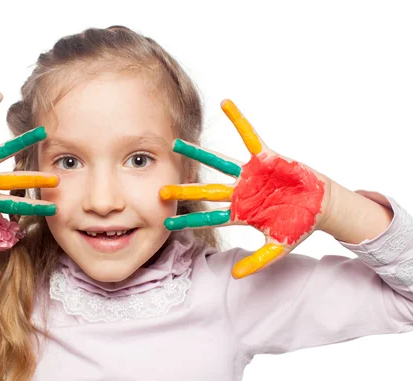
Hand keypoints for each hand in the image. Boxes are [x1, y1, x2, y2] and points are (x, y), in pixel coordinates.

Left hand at [159, 100, 330, 278]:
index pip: (209, 217)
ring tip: (178, 143)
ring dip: (199, 153)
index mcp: (240, 213)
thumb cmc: (298, 225)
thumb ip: (258, 261)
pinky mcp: (265, 158)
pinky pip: (249, 136)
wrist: (321, 205)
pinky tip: (225, 104)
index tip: (167, 224)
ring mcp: (250, 174)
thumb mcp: (278, 248)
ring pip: (219, 162)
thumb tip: (236, 276)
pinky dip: (238, 121)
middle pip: (206, 190)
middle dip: (184, 191)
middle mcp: (240, 192)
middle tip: (160, 191)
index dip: (189, 220)